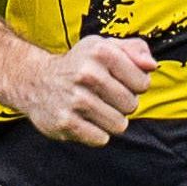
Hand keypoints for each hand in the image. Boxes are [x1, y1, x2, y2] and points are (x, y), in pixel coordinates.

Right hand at [5, 35, 153, 146]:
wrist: (35, 81)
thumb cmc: (79, 65)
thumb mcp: (104, 47)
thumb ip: (135, 50)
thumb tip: (151, 66)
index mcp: (101, 51)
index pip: (143, 83)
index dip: (135, 86)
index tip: (119, 83)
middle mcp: (87, 73)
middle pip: (131, 105)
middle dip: (122, 105)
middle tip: (103, 97)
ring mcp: (75, 99)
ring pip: (119, 125)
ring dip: (110, 121)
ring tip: (94, 109)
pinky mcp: (65, 122)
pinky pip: (101, 138)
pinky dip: (96, 134)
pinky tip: (83, 120)